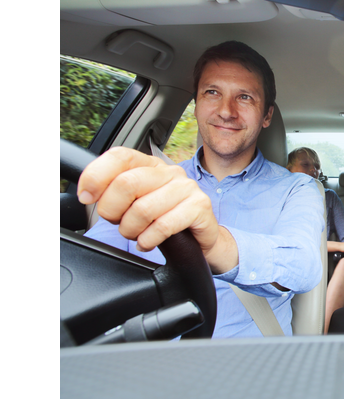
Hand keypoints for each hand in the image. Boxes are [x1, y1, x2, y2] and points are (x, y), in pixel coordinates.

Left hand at [77, 147, 231, 272]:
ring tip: (136, 235)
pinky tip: (148, 242)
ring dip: (131, 230)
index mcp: (151, 165)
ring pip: (142, 209)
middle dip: (112, 210)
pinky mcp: (200, 207)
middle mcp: (170, 172)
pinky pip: (163, 226)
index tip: (87, 197)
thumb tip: (87, 193)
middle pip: (127, 183)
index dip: (96, 176)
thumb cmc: (165, 218)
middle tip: (118, 222)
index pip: (120, 156)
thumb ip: (115, 191)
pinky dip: (148, 240)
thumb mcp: (138, 200)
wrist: (201, 238)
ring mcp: (187, 188)